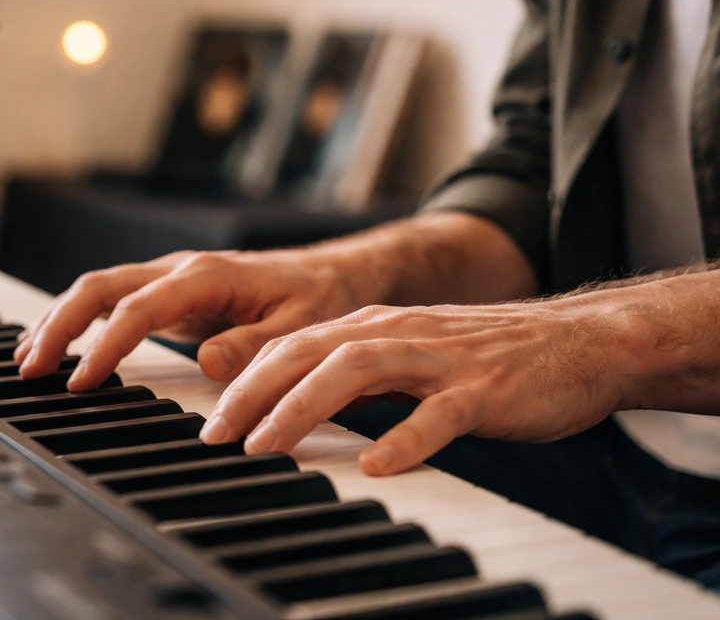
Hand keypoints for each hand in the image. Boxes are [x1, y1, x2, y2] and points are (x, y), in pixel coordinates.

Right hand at [14, 248, 366, 389]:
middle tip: (30, 369)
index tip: (80, 381)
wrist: (331, 272)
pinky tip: (56, 341)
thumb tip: (207, 366)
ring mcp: (170, 277)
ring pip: (98, 288)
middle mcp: (180, 269)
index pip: (139, 309)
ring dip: (59, 319)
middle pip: (100, 287)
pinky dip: (77, 318)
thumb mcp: (301, 325)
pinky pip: (111, 299)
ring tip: (27, 359)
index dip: (105, 345)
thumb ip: (254, 344)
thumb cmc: (318, 297)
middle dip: (59, 325)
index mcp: (207, 275)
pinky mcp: (169, 292)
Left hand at [200, 295, 634, 475]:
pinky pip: (437, 414)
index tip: (213, 421)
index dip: (246, 379)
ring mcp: (440, 358)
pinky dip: (403, 438)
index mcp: (376, 325)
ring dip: (305, 407)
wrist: (578, 339)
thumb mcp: (409, 354)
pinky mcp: (483, 390)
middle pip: (310, 351)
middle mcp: (398, 332)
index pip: (294, 345)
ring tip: (269, 445)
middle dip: (255, 391)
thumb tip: (298, 406)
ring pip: (358, 370)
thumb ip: (357, 375)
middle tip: (219, 435)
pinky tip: (374, 465)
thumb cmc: (486, 355)